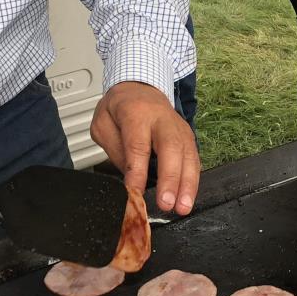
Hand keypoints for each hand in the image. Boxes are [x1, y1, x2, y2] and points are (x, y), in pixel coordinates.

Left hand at [90, 81, 198, 213]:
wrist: (141, 88)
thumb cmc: (120, 108)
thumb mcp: (102, 124)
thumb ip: (114, 150)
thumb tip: (129, 178)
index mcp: (136, 113)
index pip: (138, 144)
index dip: (138, 171)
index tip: (135, 193)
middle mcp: (162, 119)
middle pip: (171, 148)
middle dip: (171, 178)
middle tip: (167, 204)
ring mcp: (179, 127)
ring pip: (188, 155)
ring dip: (187, 184)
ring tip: (183, 207)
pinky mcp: (188, 137)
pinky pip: (194, 159)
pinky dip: (193, 180)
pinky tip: (188, 198)